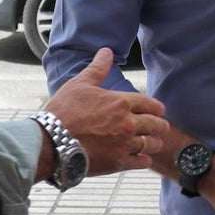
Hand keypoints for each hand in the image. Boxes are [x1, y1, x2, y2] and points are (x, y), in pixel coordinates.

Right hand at [45, 48, 167, 174]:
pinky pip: (140, 162)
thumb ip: (97, 68)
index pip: (149, 104)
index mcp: (121, 102)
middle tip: (162, 127)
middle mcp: (127, 123)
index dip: (156, 107)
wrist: (51, 142)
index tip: (160, 110)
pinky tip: (144, 159)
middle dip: (160, 125)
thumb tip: (106, 51)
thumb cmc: (63, 111)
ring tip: (155, 143)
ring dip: (154, 143)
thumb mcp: (80, 84)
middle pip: (155, 125)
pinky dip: (145, 160)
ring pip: (150, 144)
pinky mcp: (117, 162)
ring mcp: (124, 144)